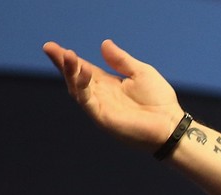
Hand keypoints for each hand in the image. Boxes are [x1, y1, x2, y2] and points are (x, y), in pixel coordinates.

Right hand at [42, 39, 183, 153]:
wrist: (171, 125)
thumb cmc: (159, 101)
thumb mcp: (140, 72)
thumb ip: (121, 60)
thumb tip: (104, 43)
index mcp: (108, 84)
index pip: (83, 69)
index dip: (69, 59)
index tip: (54, 47)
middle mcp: (101, 95)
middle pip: (75, 78)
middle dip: (62, 63)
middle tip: (50, 48)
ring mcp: (100, 107)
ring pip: (77, 89)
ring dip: (70, 72)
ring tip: (67, 56)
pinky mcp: (103, 118)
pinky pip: (87, 101)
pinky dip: (82, 87)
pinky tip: (83, 72)